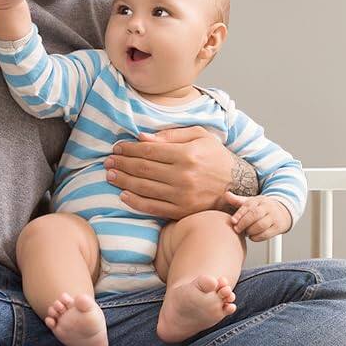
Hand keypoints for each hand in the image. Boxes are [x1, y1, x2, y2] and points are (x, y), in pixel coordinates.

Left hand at [105, 128, 254, 219]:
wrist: (237, 185)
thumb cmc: (216, 157)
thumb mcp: (200, 136)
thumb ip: (171, 134)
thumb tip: (143, 137)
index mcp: (187, 154)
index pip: (150, 151)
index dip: (130, 150)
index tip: (117, 148)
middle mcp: (183, 175)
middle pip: (143, 169)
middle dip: (122, 164)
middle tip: (108, 162)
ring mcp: (182, 195)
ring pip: (144, 188)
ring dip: (124, 181)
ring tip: (110, 176)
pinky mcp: (181, 211)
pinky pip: (153, 207)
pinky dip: (135, 202)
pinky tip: (124, 195)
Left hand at [224, 193, 292, 241]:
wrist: (282, 212)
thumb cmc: (262, 208)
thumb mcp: (251, 202)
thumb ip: (238, 200)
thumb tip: (226, 195)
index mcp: (259, 200)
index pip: (248, 205)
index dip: (239, 214)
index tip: (233, 221)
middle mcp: (267, 207)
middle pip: (255, 215)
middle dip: (244, 223)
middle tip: (237, 229)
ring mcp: (274, 217)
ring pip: (261, 225)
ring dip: (250, 231)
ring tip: (246, 232)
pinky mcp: (278, 227)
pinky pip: (266, 234)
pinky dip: (257, 237)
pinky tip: (252, 236)